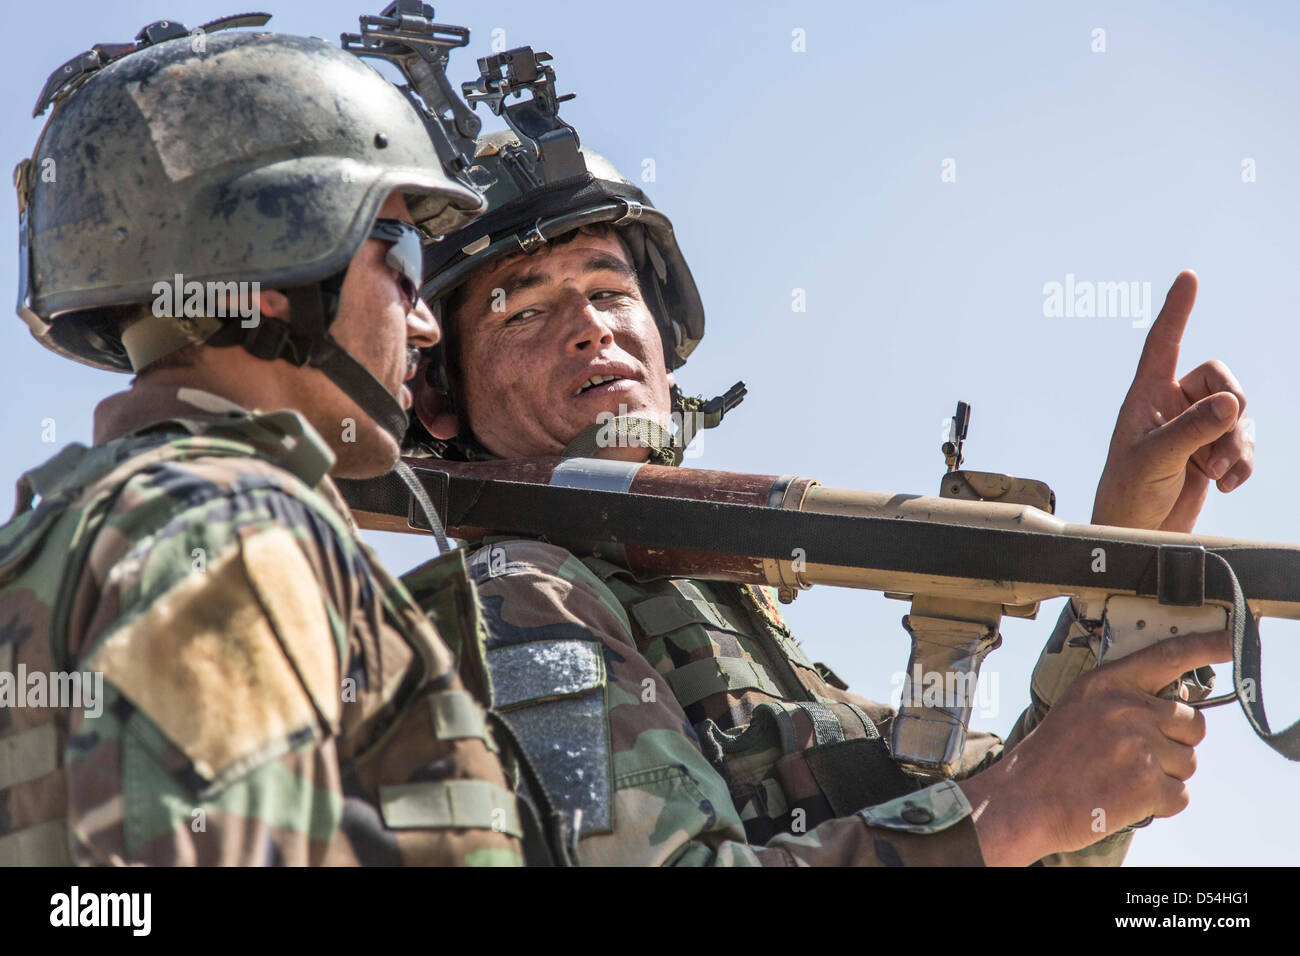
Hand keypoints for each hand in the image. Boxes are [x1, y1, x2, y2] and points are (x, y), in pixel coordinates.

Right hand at [960, 629, 1230, 865]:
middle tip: (1136, 756)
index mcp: (1106, 683)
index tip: (1231, 642)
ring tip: (1123, 778)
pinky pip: (1180, 795)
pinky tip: (1126, 798)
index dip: (1206, 647)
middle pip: (1193, 724)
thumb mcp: (1079, 709)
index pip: (1167, 656)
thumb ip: (1123, 700)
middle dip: (1175, 744)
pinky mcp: (1146, 783)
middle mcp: (1125, 708)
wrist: (1022, 800)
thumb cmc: (1048, 759)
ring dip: (1165, 776)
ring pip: (1189, 762)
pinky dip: (1159, 804)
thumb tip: (1175, 708)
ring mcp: (1137, 745)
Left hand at [1091, 270, 1252, 532]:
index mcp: (1146, 396)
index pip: (1162, 344)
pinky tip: (1225, 483)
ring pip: (1238, 412)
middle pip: (1220, 378)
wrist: (1138, 533)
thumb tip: (1231, 404)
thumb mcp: (1155, 458)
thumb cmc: (1128, 493)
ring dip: (1235, 444)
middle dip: (1229, 410)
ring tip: (1216, 473)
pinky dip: (1242, 461)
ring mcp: (1195, 426)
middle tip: (1216, 449)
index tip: (1187, 277)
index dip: (1176, 310)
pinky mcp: (1213, 450)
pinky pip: (1245, 439)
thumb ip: (1191, 430)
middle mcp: (1172, 404)